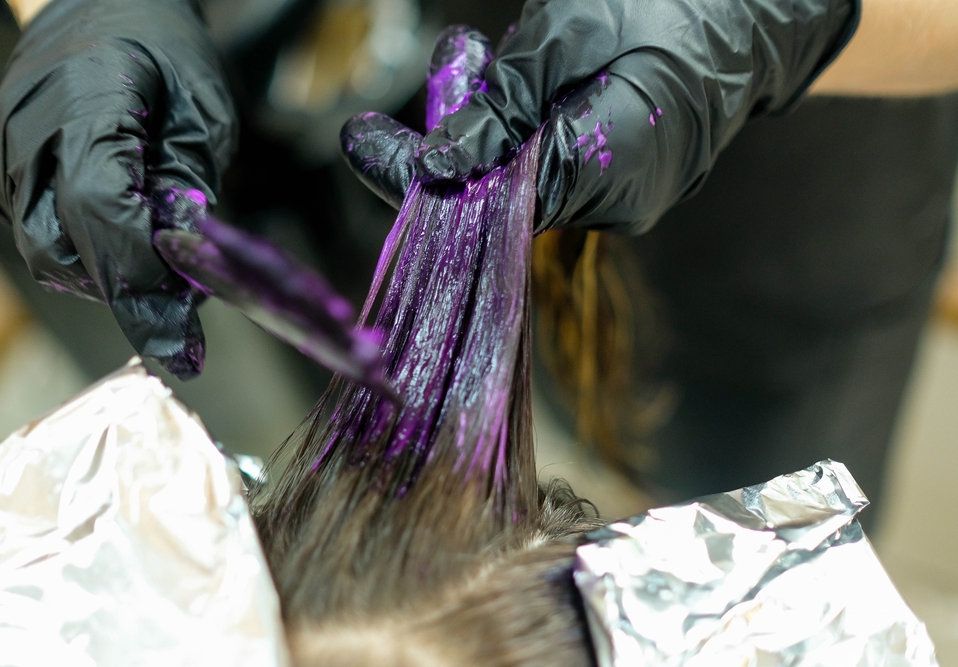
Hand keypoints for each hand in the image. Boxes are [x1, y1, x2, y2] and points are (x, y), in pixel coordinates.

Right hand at [0, 0, 236, 378]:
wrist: (100, 7)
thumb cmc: (163, 53)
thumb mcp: (203, 116)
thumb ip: (191, 192)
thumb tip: (185, 271)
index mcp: (84, 100)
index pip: (101, 210)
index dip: (142, 276)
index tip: (183, 328)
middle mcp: (26, 129)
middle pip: (65, 245)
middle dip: (128, 293)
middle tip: (181, 328)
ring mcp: (1, 150)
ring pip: (45, 252)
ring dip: (104, 278)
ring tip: (156, 273)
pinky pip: (37, 235)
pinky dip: (82, 254)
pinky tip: (120, 243)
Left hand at [343, 0, 857, 232]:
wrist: (757, 11)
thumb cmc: (671, 7)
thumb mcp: (568, 39)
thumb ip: (502, 108)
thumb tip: (440, 165)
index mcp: (602, 172)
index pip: (489, 199)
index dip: (422, 174)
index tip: (365, 145)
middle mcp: (614, 205)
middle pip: (502, 197)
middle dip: (453, 146)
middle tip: (422, 92)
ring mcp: (625, 200)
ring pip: (526, 181)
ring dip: (489, 131)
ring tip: (471, 59)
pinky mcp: (627, 182)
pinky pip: (556, 169)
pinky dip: (524, 133)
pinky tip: (515, 83)